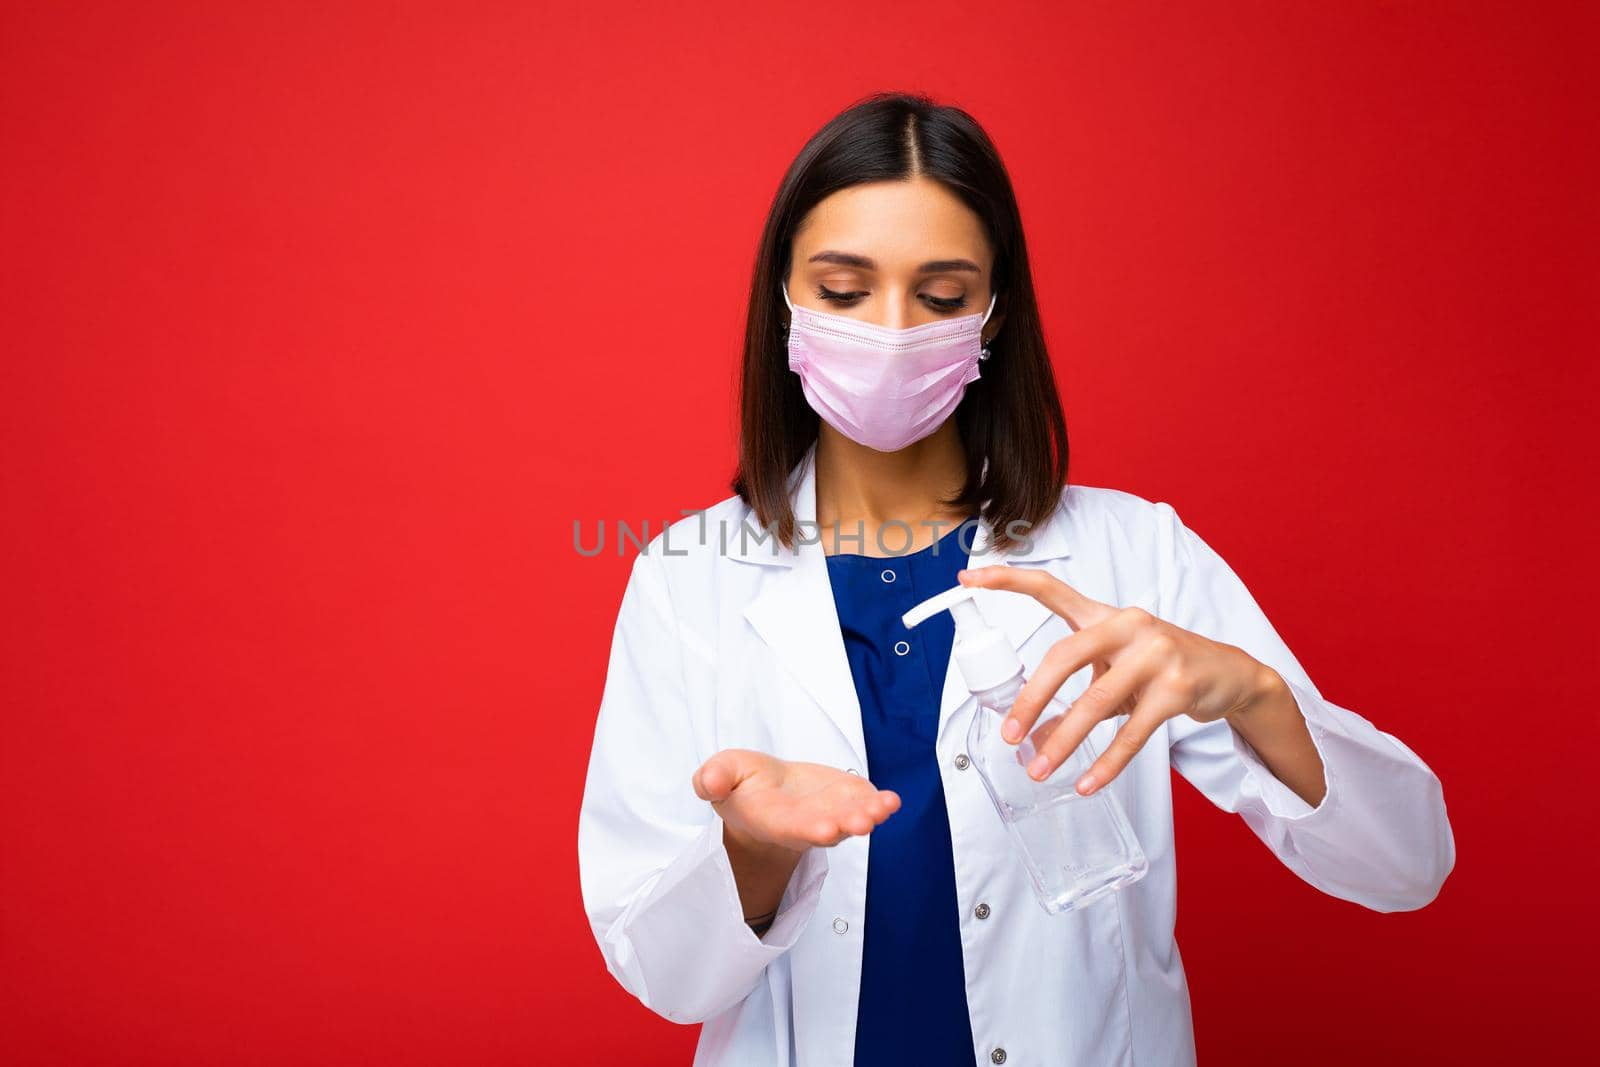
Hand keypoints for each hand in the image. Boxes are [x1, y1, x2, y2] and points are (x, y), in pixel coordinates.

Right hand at [691, 748, 900, 852]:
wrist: (768, 793)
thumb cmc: (743, 785)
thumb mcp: (721, 774)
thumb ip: (714, 778)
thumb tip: (710, 783)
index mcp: (772, 819)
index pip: (789, 827)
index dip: (807, 829)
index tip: (824, 831)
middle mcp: (804, 823)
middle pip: (827, 828)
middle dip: (844, 826)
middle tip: (863, 823)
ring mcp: (829, 814)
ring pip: (851, 820)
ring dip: (870, 815)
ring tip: (885, 807)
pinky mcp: (847, 800)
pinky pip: (865, 805)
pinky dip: (880, 804)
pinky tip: (892, 800)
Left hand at [957, 565, 1275, 795]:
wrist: (1230, 674)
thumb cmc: (1160, 668)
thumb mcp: (1114, 674)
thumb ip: (1073, 700)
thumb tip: (1033, 740)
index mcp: (1104, 614)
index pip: (1049, 589)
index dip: (1007, 580)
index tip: (968, 577)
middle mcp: (1128, 624)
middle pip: (1064, 655)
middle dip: (1032, 698)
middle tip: (1009, 735)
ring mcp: (1156, 653)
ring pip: (1096, 701)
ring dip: (1064, 741)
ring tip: (1040, 770)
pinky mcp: (1178, 688)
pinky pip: (1132, 733)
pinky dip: (1106, 763)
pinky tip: (1087, 783)